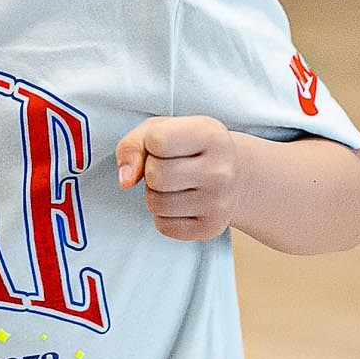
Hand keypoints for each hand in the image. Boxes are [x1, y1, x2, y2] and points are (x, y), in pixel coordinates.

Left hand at [116, 115, 238, 241]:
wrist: (233, 175)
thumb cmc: (189, 147)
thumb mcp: (161, 129)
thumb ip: (132, 146)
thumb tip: (125, 181)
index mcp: (212, 136)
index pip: (157, 141)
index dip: (151, 143)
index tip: (168, 144)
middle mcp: (221, 170)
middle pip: (155, 175)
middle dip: (151, 171)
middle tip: (170, 167)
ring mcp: (220, 203)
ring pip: (156, 204)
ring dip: (155, 194)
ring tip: (176, 185)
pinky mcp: (211, 229)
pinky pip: (163, 226)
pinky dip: (163, 215)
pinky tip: (182, 202)